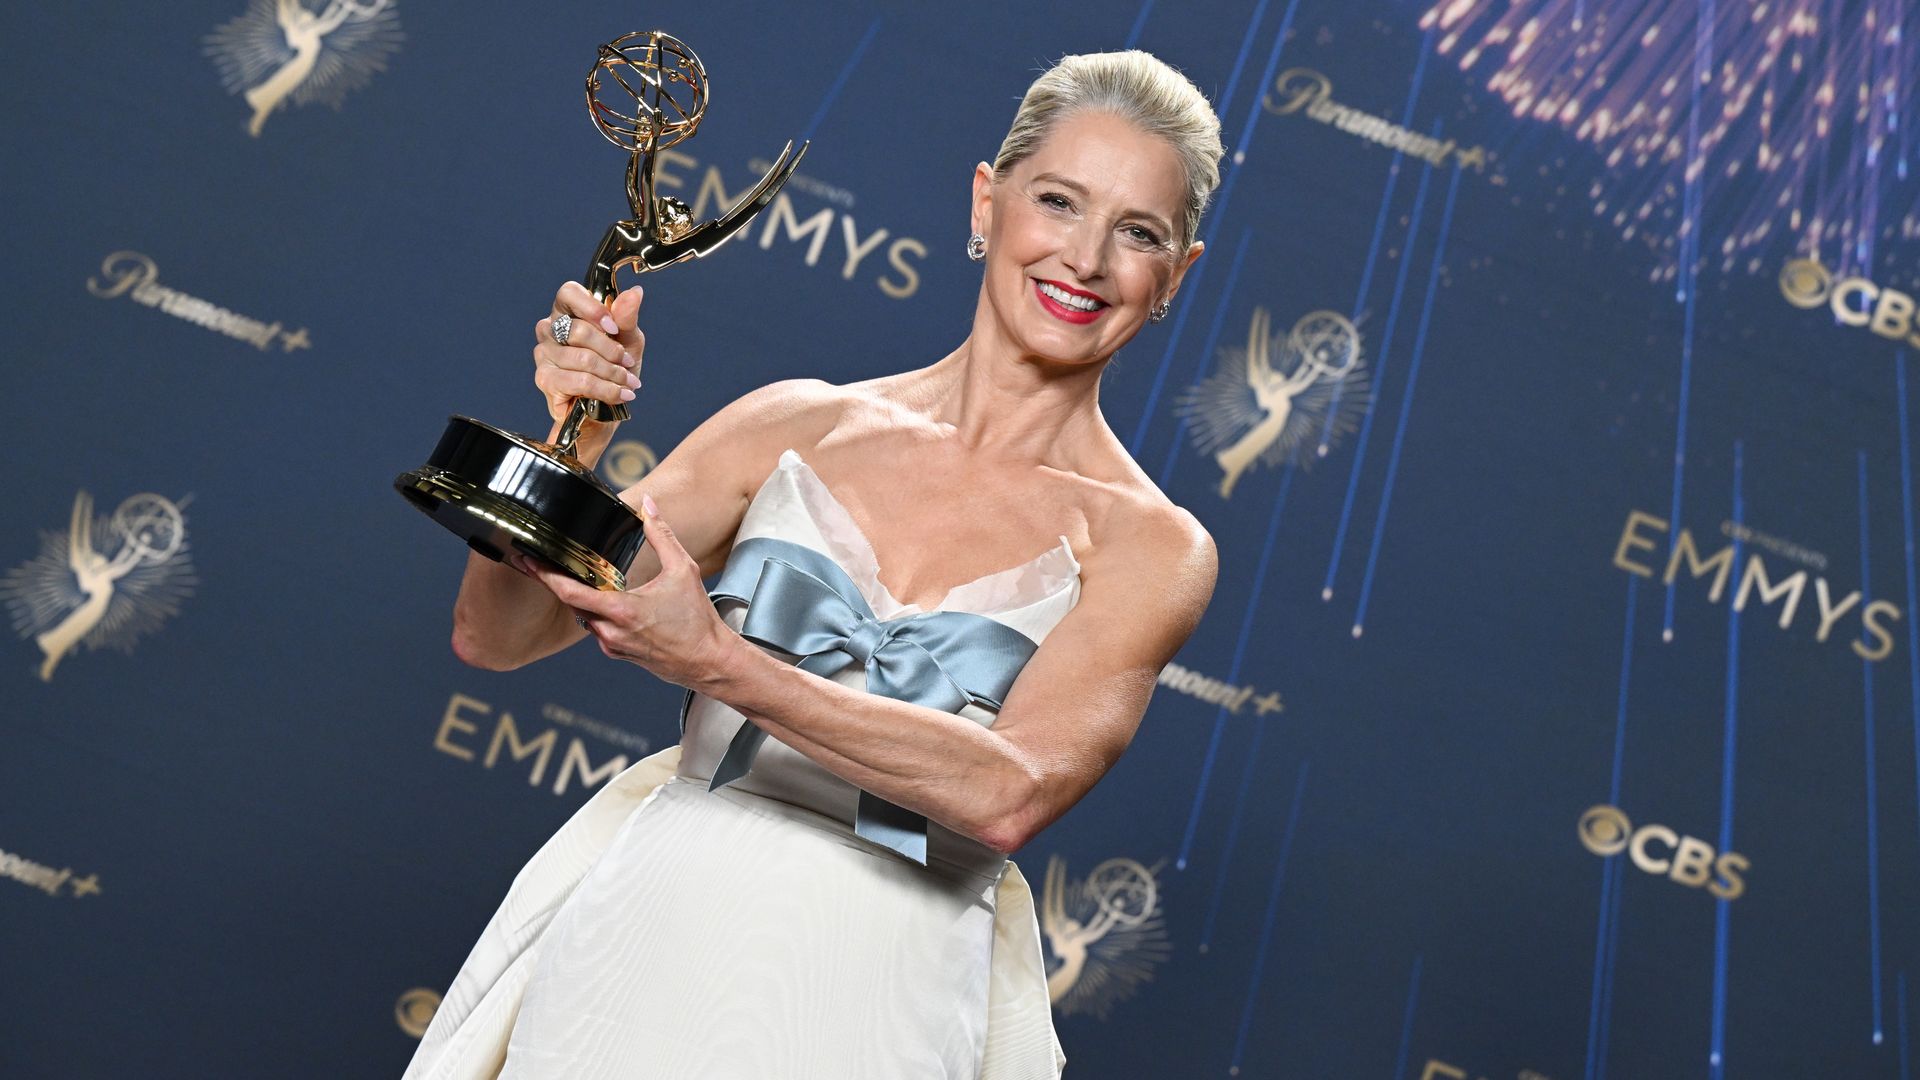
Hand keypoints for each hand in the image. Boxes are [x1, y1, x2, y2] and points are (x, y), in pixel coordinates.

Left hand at [507, 493, 736, 688]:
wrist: (708, 661)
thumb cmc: (698, 620)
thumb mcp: (683, 570)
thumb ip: (662, 534)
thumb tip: (648, 504)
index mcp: (621, 610)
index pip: (569, 593)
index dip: (545, 576)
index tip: (529, 562)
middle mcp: (611, 631)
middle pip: (571, 604)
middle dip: (555, 583)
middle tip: (538, 563)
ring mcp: (613, 646)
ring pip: (585, 618)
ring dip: (581, 599)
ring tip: (575, 579)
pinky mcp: (619, 654)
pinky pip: (598, 631)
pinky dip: (598, 615)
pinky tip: (608, 603)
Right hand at [533, 281, 646, 423]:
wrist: (605, 408)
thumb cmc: (613, 368)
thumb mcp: (628, 340)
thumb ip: (627, 317)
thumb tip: (635, 292)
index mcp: (567, 311)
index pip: (569, 293)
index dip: (592, 309)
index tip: (614, 328)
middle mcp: (549, 329)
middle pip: (579, 331)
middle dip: (612, 351)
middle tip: (627, 363)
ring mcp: (543, 354)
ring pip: (583, 359)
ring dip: (613, 374)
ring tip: (628, 383)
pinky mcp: (544, 379)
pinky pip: (581, 381)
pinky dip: (607, 389)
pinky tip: (620, 395)